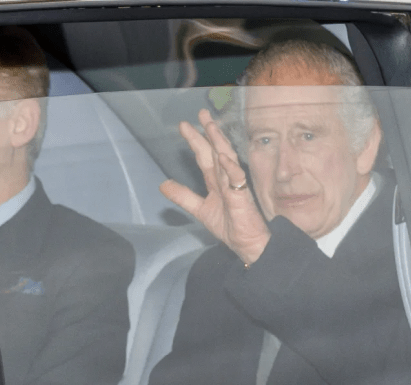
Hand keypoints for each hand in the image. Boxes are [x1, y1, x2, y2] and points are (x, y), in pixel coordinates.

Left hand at [160, 109, 269, 264]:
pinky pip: (237, 179)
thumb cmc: (230, 227)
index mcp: (216, 182)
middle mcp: (226, 179)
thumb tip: (162, 184)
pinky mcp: (242, 197)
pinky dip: (230, 167)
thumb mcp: (200, 210)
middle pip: (216, 152)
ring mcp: (235, 186)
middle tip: (201, 113)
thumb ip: (183, 196)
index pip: (205, 157)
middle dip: (208, 132)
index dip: (195, 141)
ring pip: (227, 159)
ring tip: (211, 126)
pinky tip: (224, 157)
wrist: (248, 244)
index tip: (185, 125)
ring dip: (219, 142)